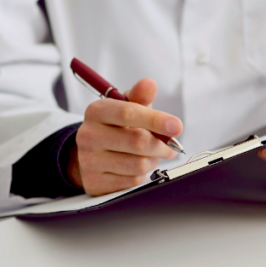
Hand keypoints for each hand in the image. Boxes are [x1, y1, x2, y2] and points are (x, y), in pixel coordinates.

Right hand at [68, 78, 182, 195]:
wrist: (91, 154)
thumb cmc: (116, 127)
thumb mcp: (126, 107)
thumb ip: (140, 97)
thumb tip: (150, 84)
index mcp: (97, 111)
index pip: (128, 113)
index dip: (156, 120)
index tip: (176, 126)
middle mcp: (89, 135)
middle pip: (138, 142)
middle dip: (161, 145)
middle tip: (170, 146)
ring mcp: (89, 161)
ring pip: (138, 164)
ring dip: (153, 160)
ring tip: (150, 155)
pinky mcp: (95, 182)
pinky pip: (132, 181)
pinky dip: (142, 174)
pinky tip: (136, 167)